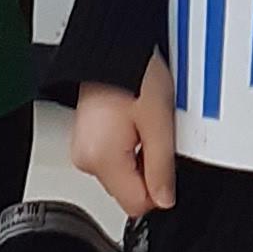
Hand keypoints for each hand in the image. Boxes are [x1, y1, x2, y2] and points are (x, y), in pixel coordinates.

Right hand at [71, 54, 176, 215]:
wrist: (113, 46)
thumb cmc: (134, 74)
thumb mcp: (160, 122)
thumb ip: (162, 168)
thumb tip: (165, 200)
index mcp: (101, 159)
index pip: (136, 205)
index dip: (159, 190)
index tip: (168, 165)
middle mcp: (86, 159)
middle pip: (128, 190)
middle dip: (148, 168)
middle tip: (157, 133)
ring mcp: (83, 148)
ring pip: (122, 173)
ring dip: (139, 155)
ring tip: (145, 121)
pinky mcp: (88, 137)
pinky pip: (113, 155)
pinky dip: (128, 144)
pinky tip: (135, 119)